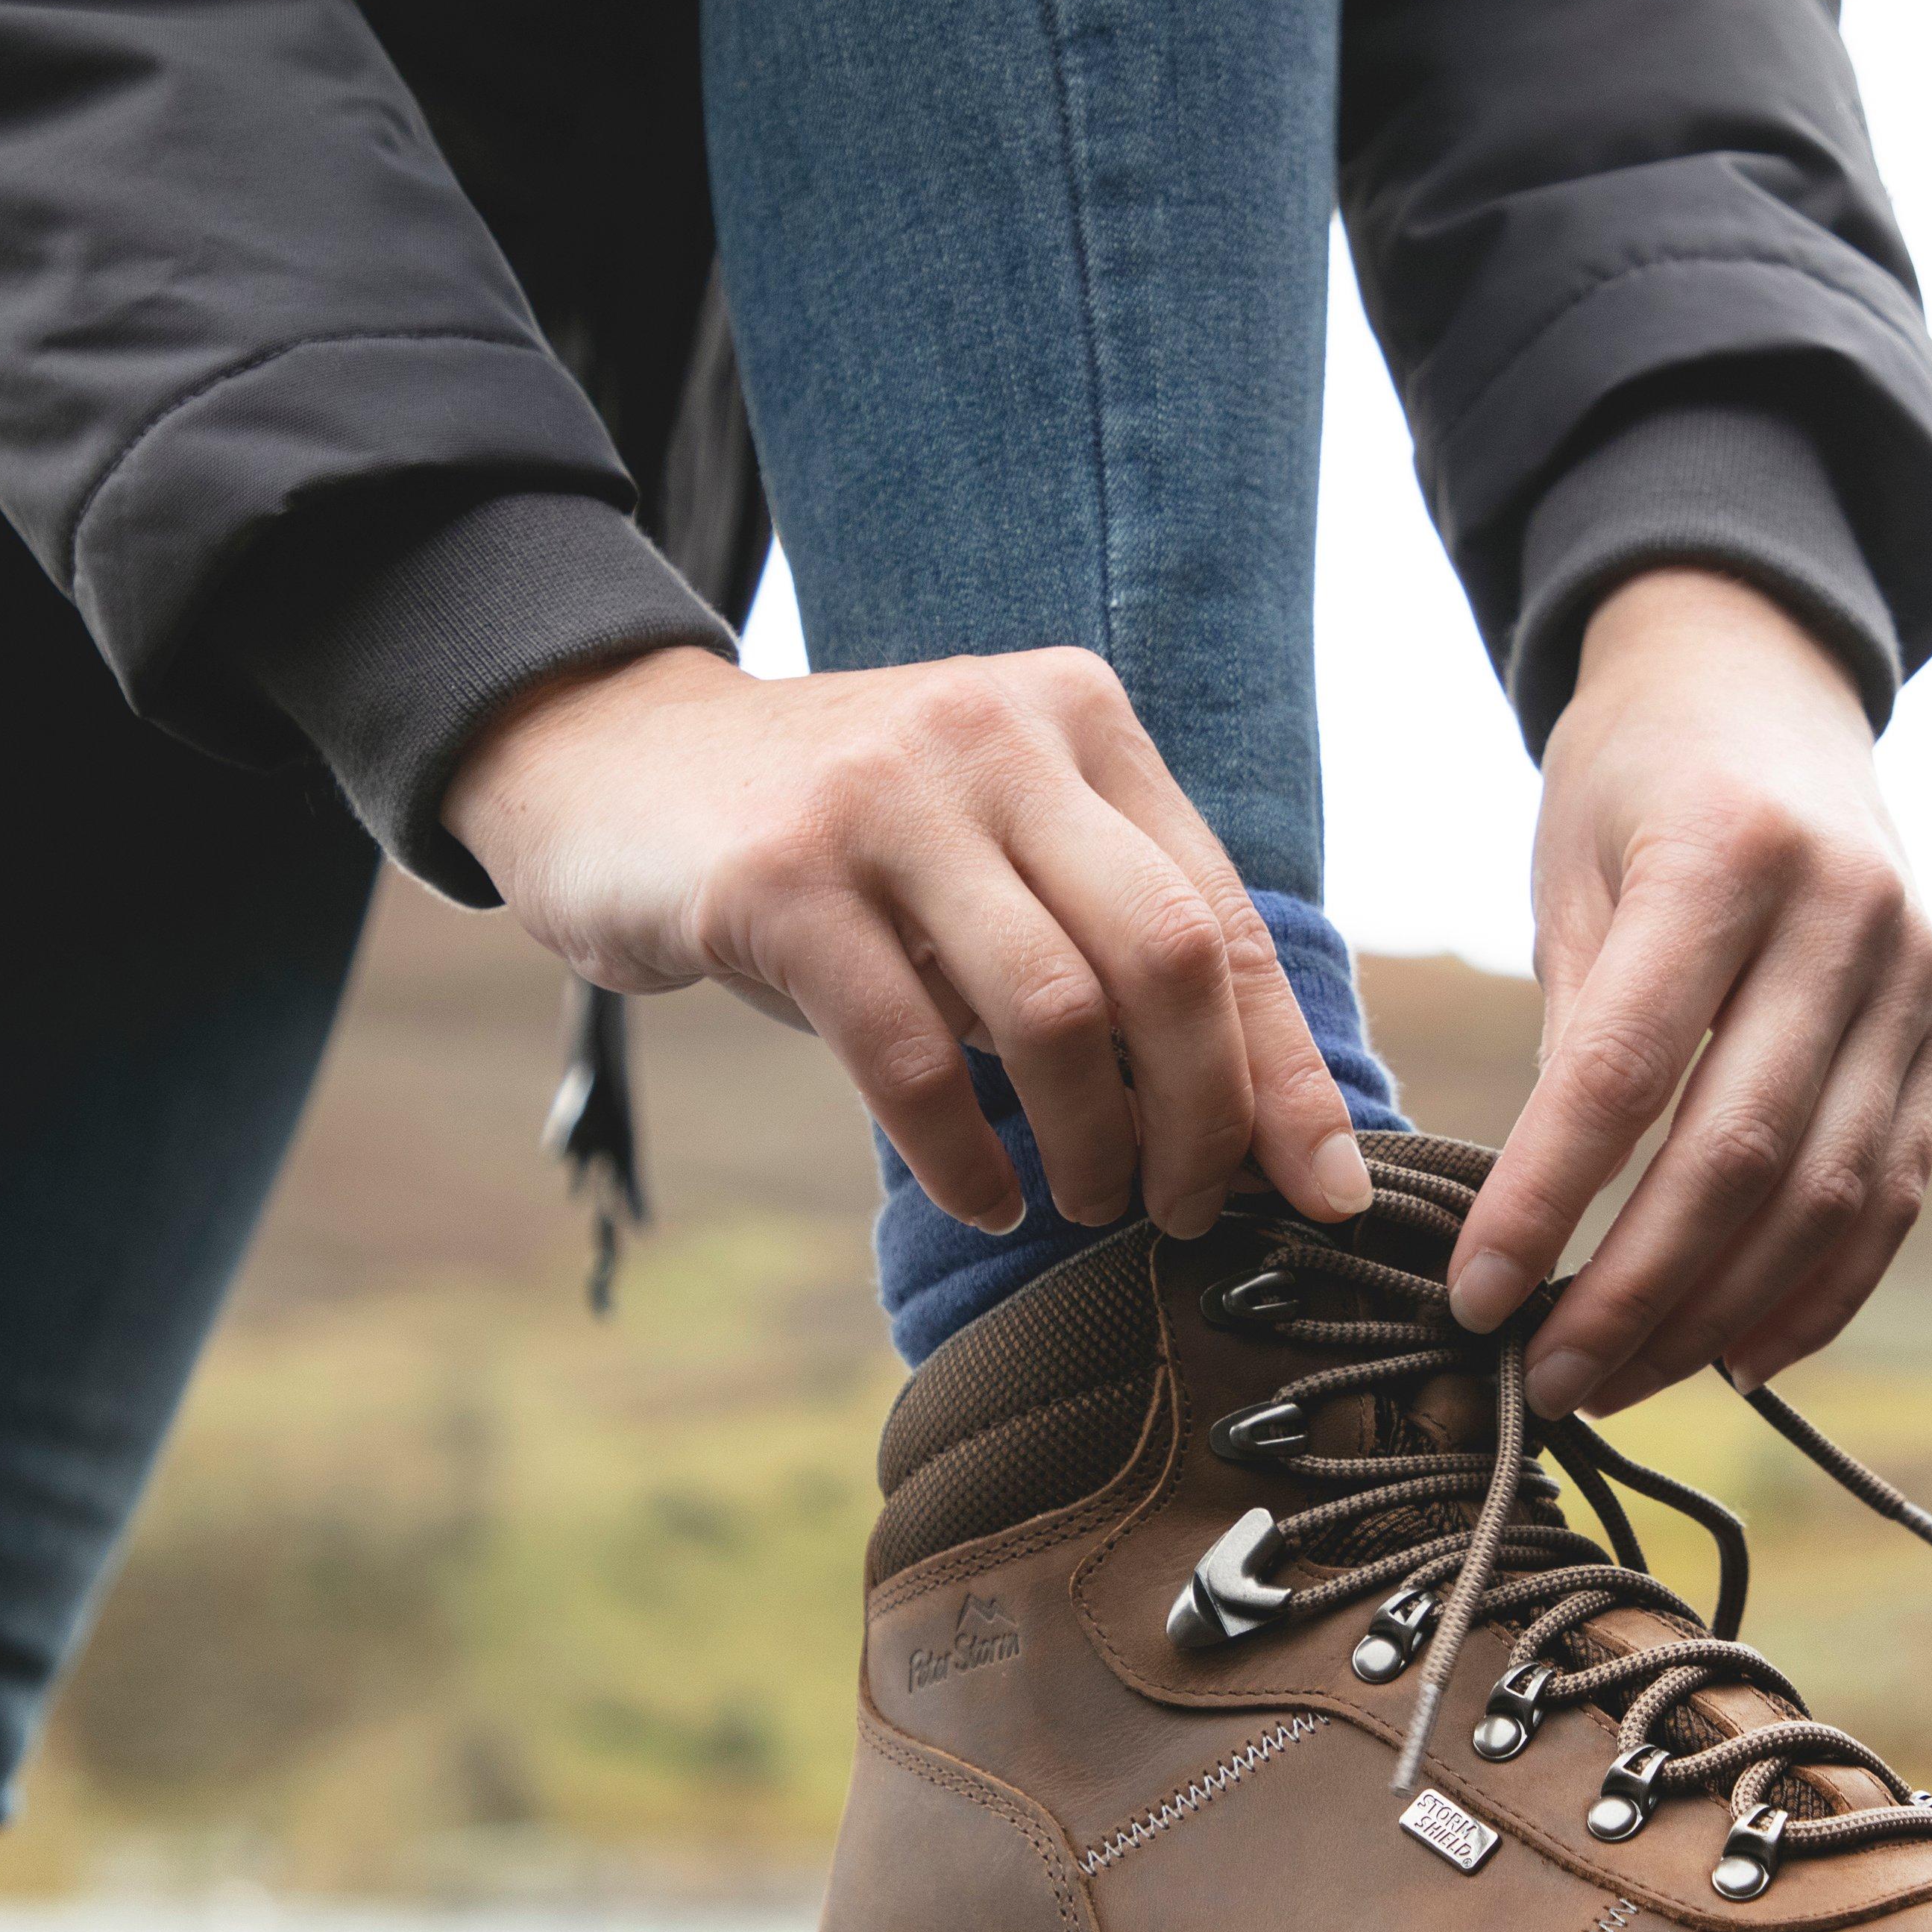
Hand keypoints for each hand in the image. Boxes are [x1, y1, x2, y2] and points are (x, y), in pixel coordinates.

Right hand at [443, 643, 1373, 1239]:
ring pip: (1054, 1011)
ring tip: (1081, 1204)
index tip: (1323, 1194)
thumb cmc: (844, 853)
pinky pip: (913, 1054)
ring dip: (1089, 1145)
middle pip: (1166, 957)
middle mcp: (997, 735)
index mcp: (1080, 722)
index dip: (1282, 1071)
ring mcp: (885, 798)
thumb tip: (1260, 1125)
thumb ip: (1110, 942)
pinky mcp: (778, 877)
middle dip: (1201, 1117)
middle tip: (1183, 1209)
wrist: (608, 763)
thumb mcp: (995, 857)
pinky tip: (985, 1198)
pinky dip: (966, 1156)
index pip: (1224, 918)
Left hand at [1446, 568, 1931, 1414]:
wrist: (1768, 684)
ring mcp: (1916, 982)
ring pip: (1825, 1196)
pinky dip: (1819, 1296)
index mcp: (1727, 856)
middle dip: (1633, 1293)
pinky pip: (1891, 1195)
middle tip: (1542, 1383)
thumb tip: (1541, 1226)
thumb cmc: (1632, 786)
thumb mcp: (1574, 875)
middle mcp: (1846, 919)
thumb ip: (1576, 1033)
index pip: (1624, 1072)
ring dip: (1716, 1316)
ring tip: (1615, 1383)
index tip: (1473, 1298)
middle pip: (1739, 1155)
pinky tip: (1737, 1363)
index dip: (1546, 1201)